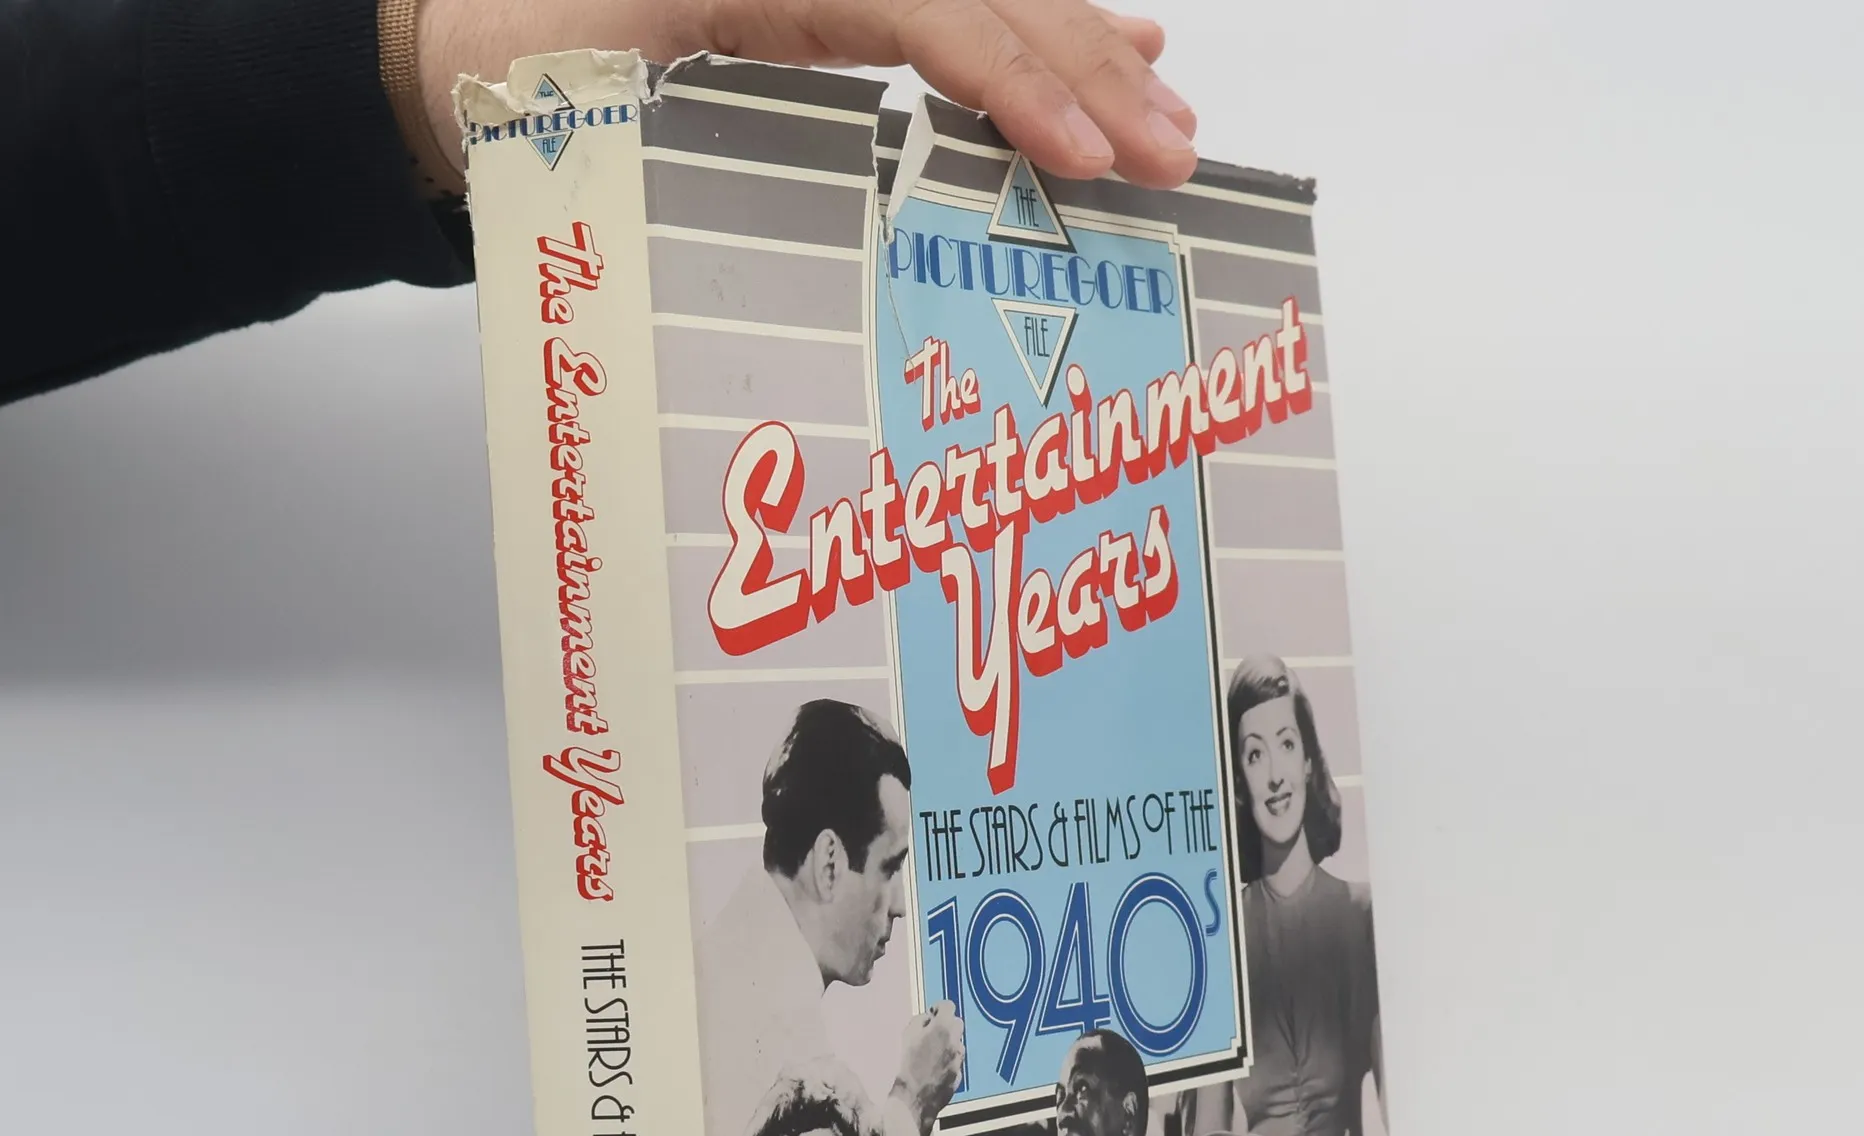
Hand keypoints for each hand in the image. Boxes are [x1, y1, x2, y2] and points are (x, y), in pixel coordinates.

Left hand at [417, 0, 1198, 192]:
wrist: (456, 35)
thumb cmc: (504, 65)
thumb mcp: (581, 85)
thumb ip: (691, 95)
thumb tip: (811, 148)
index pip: (916, 0)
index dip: (1009, 73)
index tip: (1079, 152)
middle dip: (1084, 66)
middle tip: (1169, 153)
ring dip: (1087, 49)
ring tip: (1168, 119)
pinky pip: (952, 2)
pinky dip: (1036, 31)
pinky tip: (1114, 47)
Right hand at [893, 1002, 965, 1135]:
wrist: (912, 1100)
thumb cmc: (905, 1068)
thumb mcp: (906, 1037)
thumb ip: (919, 1021)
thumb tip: (928, 1018)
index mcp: (942, 1029)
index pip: (948, 1006)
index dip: (938, 1007)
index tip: (931, 1014)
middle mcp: (956, 1042)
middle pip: (957, 1023)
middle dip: (946, 1024)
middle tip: (931, 1031)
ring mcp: (959, 1060)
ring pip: (958, 1043)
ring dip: (948, 1043)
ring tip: (930, 1052)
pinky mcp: (959, 1075)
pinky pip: (956, 1061)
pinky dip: (948, 1060)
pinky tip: (933, 1068)